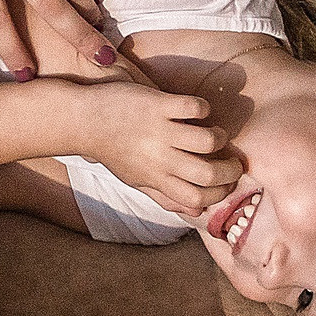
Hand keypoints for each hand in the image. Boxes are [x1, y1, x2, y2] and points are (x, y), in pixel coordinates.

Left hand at [68, 77, 240, 217]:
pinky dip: (203, 108)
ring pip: (207, 140)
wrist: (82, 119)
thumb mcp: (134, 179)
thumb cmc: (112, 150)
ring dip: (219, 136)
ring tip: (216, 133)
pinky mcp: (155, 104)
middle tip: (233, 161)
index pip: (196, 198)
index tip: (227, 182)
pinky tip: (197, 111)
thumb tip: (196, 211)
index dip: (220, 193)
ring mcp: (157, 130)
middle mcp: (157, 158)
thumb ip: (163, 195)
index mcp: (154, 179)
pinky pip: (193, 107)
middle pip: (208, 174)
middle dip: (230, 169)